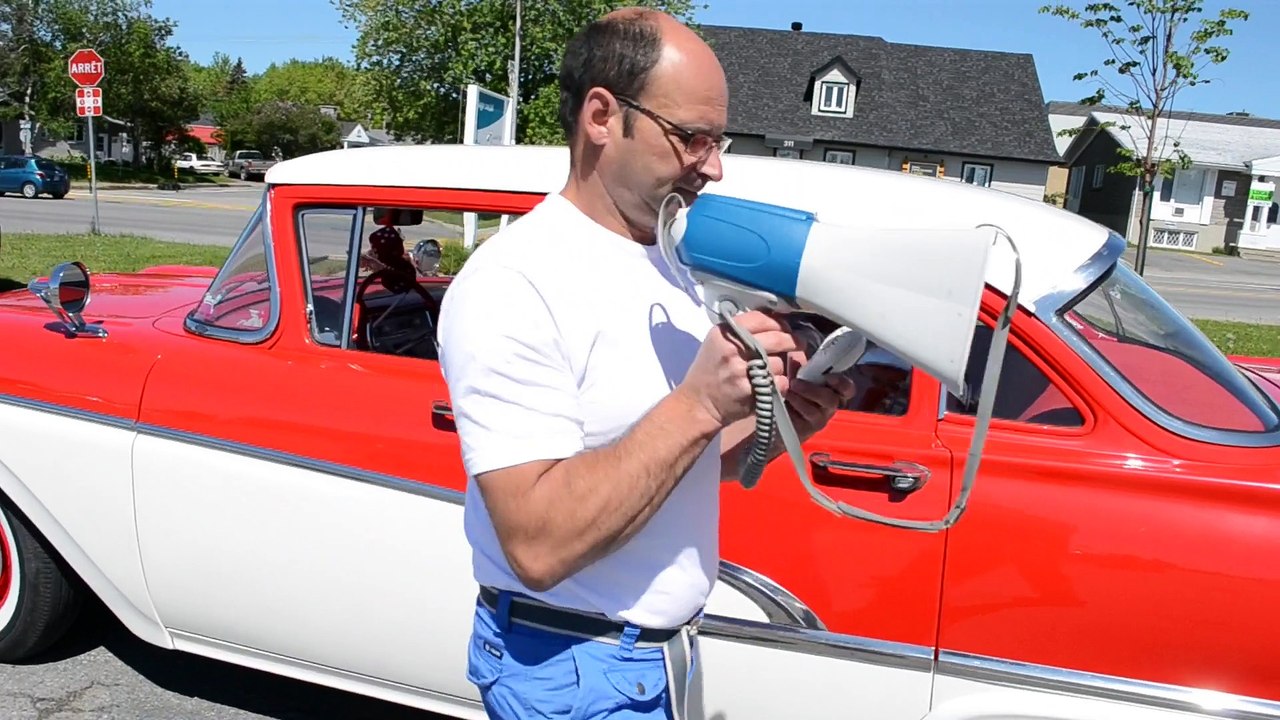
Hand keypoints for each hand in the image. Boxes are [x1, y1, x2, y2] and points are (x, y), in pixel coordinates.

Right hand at [678, 310, 801, 427]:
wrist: (698, 403)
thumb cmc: (709, 372)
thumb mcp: (717, 343)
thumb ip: (742, 331)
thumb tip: (774, 322)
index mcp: (724, 333)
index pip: (761, 318)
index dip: (779, 322)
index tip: (786, 328)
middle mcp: (732, 349)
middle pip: (777, 338)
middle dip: (793, 341)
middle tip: (799, 343)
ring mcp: (741, 370)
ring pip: (780, 363)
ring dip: (782, 367)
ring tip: (773, 371)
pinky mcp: (750, 390)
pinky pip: (779, 382)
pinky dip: (781, 384)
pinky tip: (772, 385)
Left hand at [783, 367, 855, 441]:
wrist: (778, 420)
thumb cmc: (792, 395)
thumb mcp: (796, 377)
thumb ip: (799, 367)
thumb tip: (796, 354)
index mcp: (832, 392)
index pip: (847, 388)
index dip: (842, 383)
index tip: (829, 376)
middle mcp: (828, 407)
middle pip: (832, 400)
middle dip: (813, 390)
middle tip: (796, 382)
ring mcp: (818, 420)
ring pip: (815, 411)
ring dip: (799, 399)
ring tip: (787, 390)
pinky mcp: (805, 431)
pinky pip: (800, 420)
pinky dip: (792, 408)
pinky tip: (783, 401)